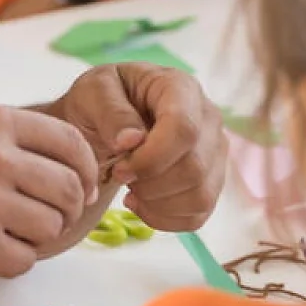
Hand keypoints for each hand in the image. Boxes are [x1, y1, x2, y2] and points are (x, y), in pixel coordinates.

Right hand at [0, 106, 99, 283]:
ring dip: (36, 238)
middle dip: (67, 211)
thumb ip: (14, 141)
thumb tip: (76, 168)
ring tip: (3, 233)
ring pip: (52, 228)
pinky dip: (11, 262)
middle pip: (70, 190)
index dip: (87, 171)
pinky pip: (25, 260)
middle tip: (49, 221)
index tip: (85, 189)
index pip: (72, 144)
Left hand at [51, 65, 225, 232]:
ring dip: (156, 203)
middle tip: (119, 175)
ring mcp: (214, 151)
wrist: (102, 122)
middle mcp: (208, 118)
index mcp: (180, 88)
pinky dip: (164, 218)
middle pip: (194, 167)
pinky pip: (198, 214)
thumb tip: (132, 140)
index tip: (119, 169)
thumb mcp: (91, 94)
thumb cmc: (98, 102)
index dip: (151, 159)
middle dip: (149, 183)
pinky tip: (140, 202)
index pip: (184, 129)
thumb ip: (110, 111)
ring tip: (130, 187)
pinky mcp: (211, 180)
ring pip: (200, 195)